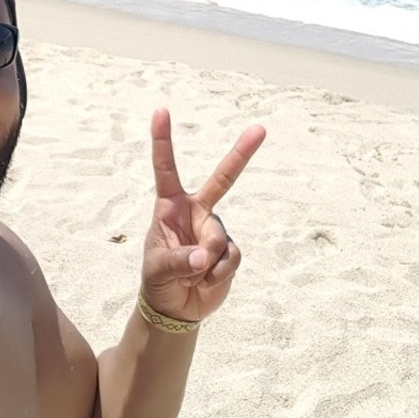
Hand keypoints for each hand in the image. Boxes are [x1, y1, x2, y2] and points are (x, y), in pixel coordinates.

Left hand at [139, 108, 264, 323]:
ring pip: (220, 239)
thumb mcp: (158, 271)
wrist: (176, 307)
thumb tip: (204, 257)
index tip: (161, 110)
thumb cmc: (158, 281)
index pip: (166, 167)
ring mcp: (215, 230)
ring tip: (191, 276)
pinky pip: (231, 258)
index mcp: (170, 206)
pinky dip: (218, 274)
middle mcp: (196, 211)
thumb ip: (179, 261)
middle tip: (260, 128)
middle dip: (242, 153)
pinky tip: (205, 282)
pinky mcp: (230, 251)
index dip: (163, 139)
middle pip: (223, 179)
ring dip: (206, 263)